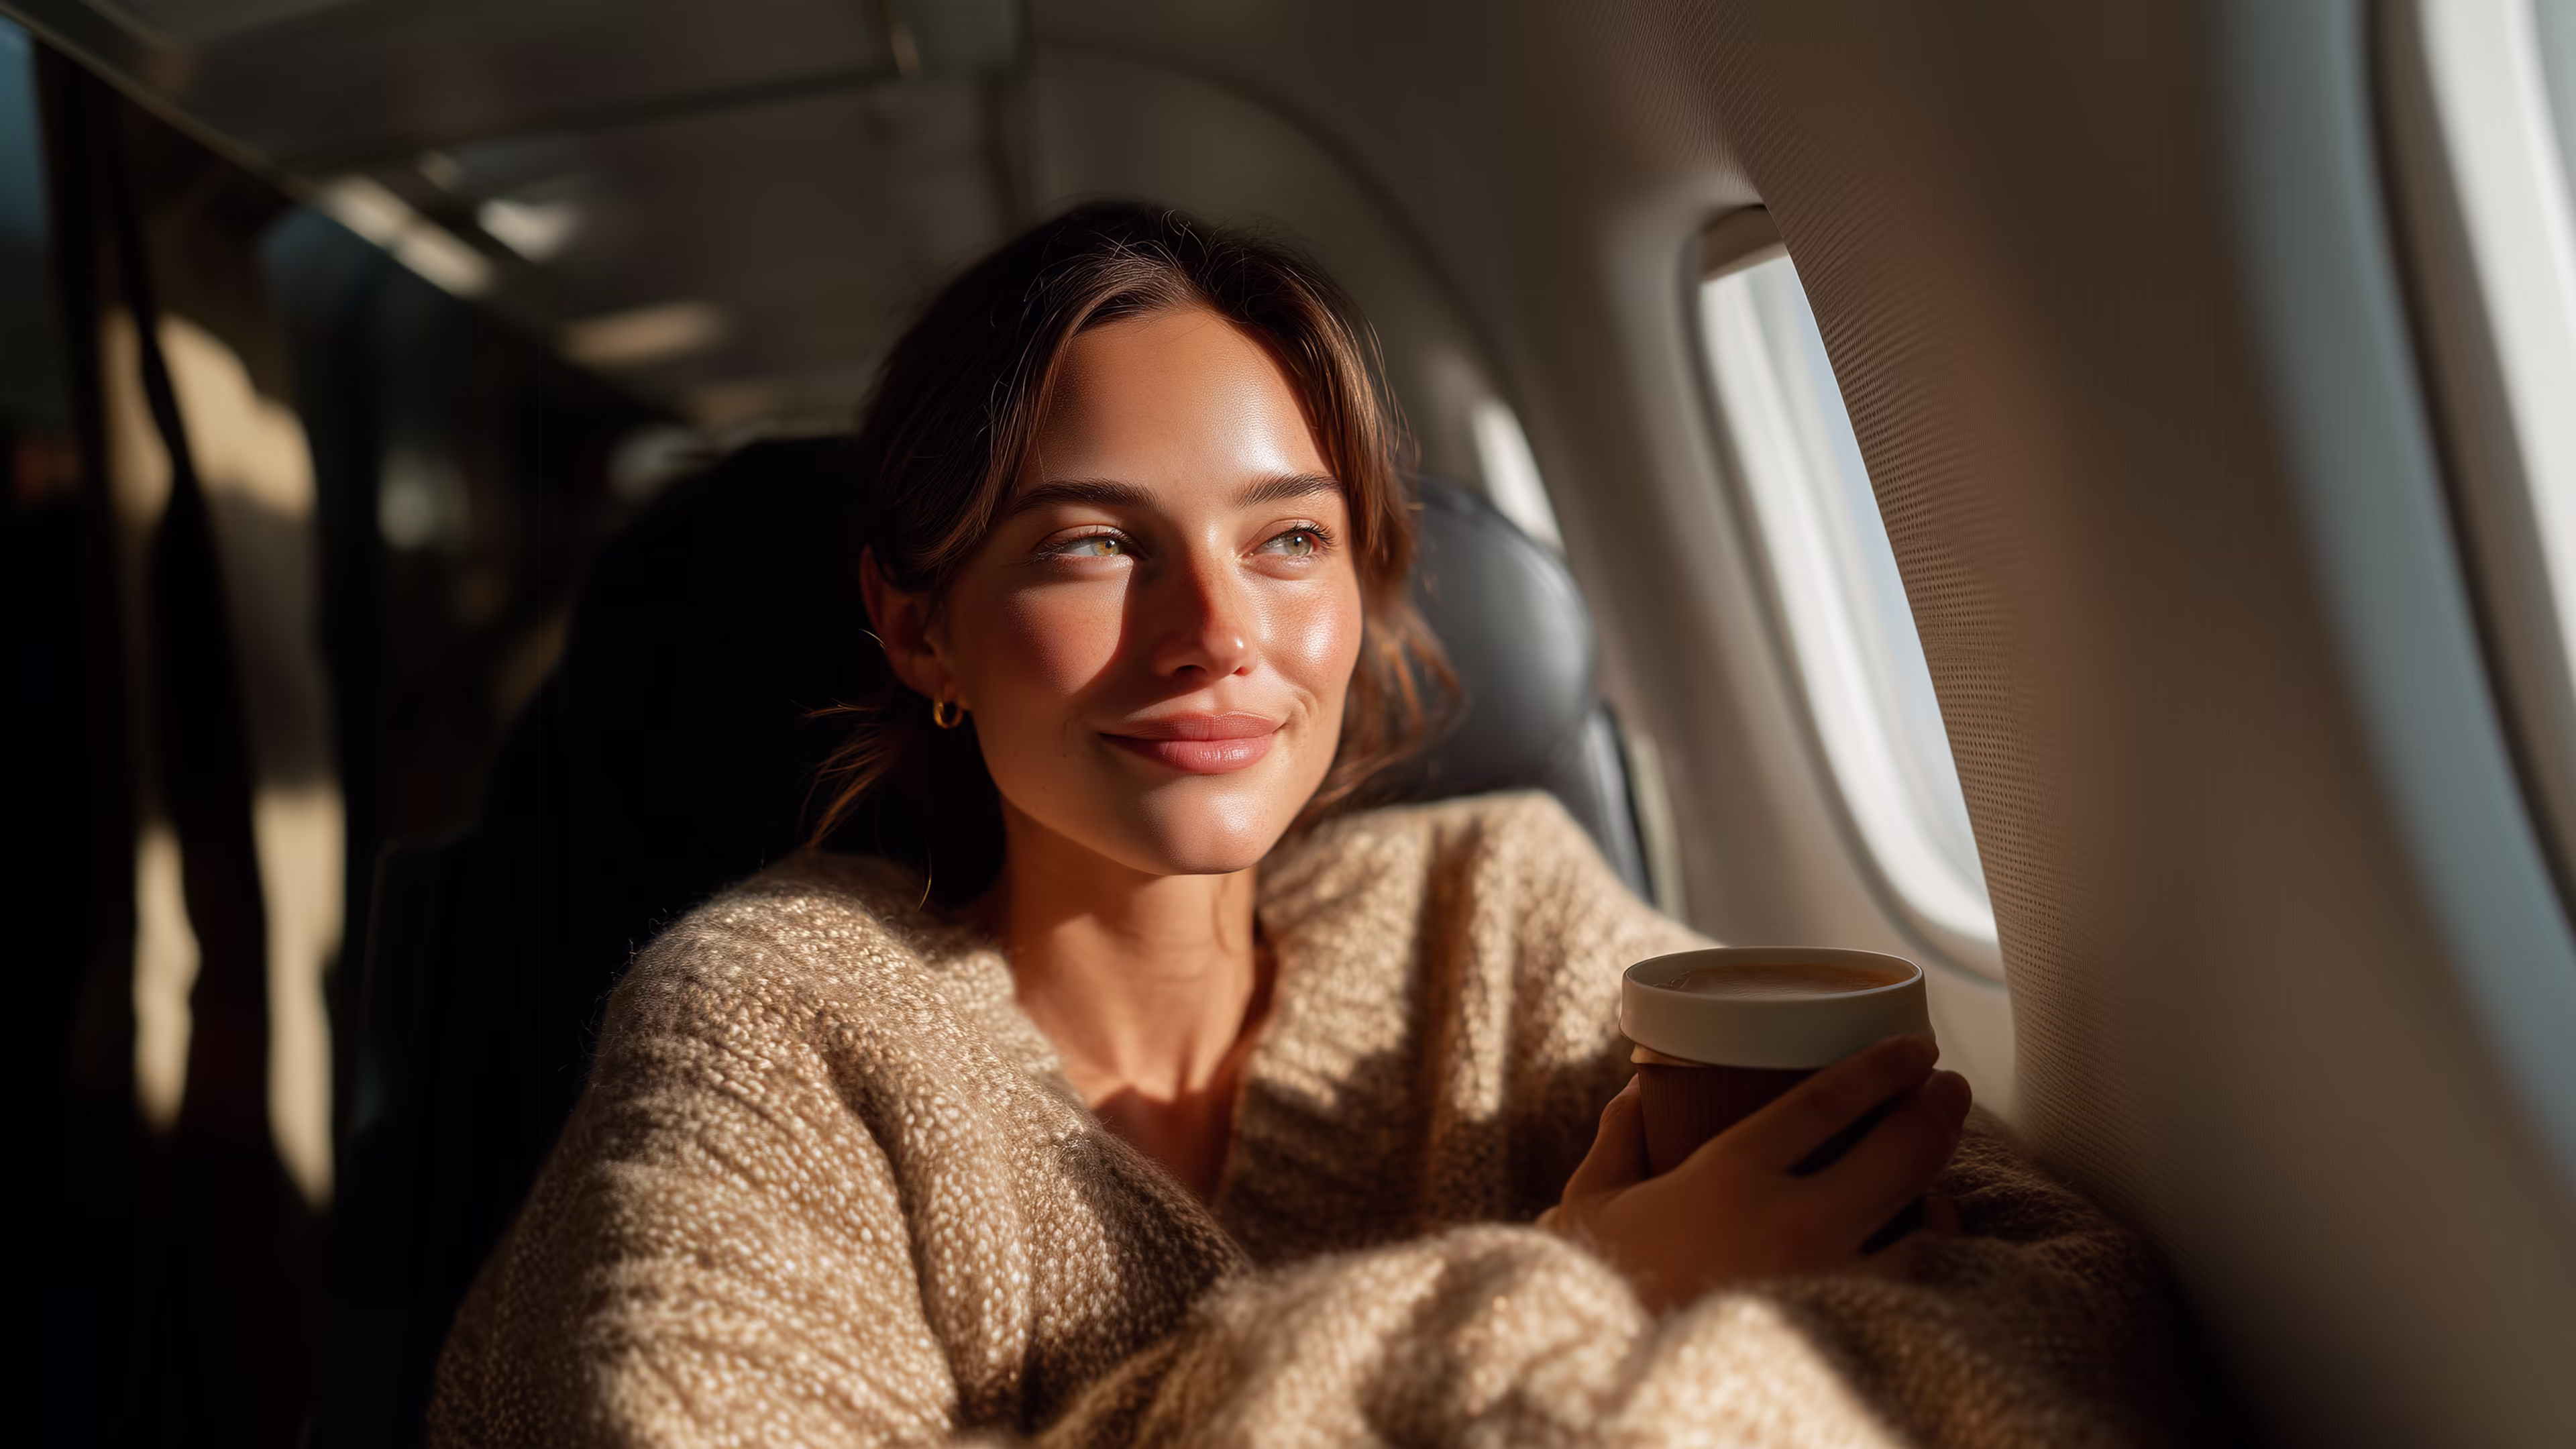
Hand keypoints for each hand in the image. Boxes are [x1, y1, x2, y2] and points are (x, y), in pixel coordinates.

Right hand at [1540, 1034, 1970, 1312]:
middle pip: (1899, 1152)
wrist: (1610, 1386)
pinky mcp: (1846, 1331)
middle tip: (1950, 1087)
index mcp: (1729, 1177)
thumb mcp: (1592, 1203)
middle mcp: (1792, 1224)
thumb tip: (1635, 1094)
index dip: (1880, 1067)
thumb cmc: (1601, 1288)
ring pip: (1924, 1224)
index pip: (1827, 1103)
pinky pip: (1914, 1281)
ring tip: (1936, 1171)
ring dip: (1939, 1188)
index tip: (1913, 1047)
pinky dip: (1927, 1251)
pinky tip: (1921, 1236)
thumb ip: (1619, 1141)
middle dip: (1938, 1108)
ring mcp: (1828, 1283)